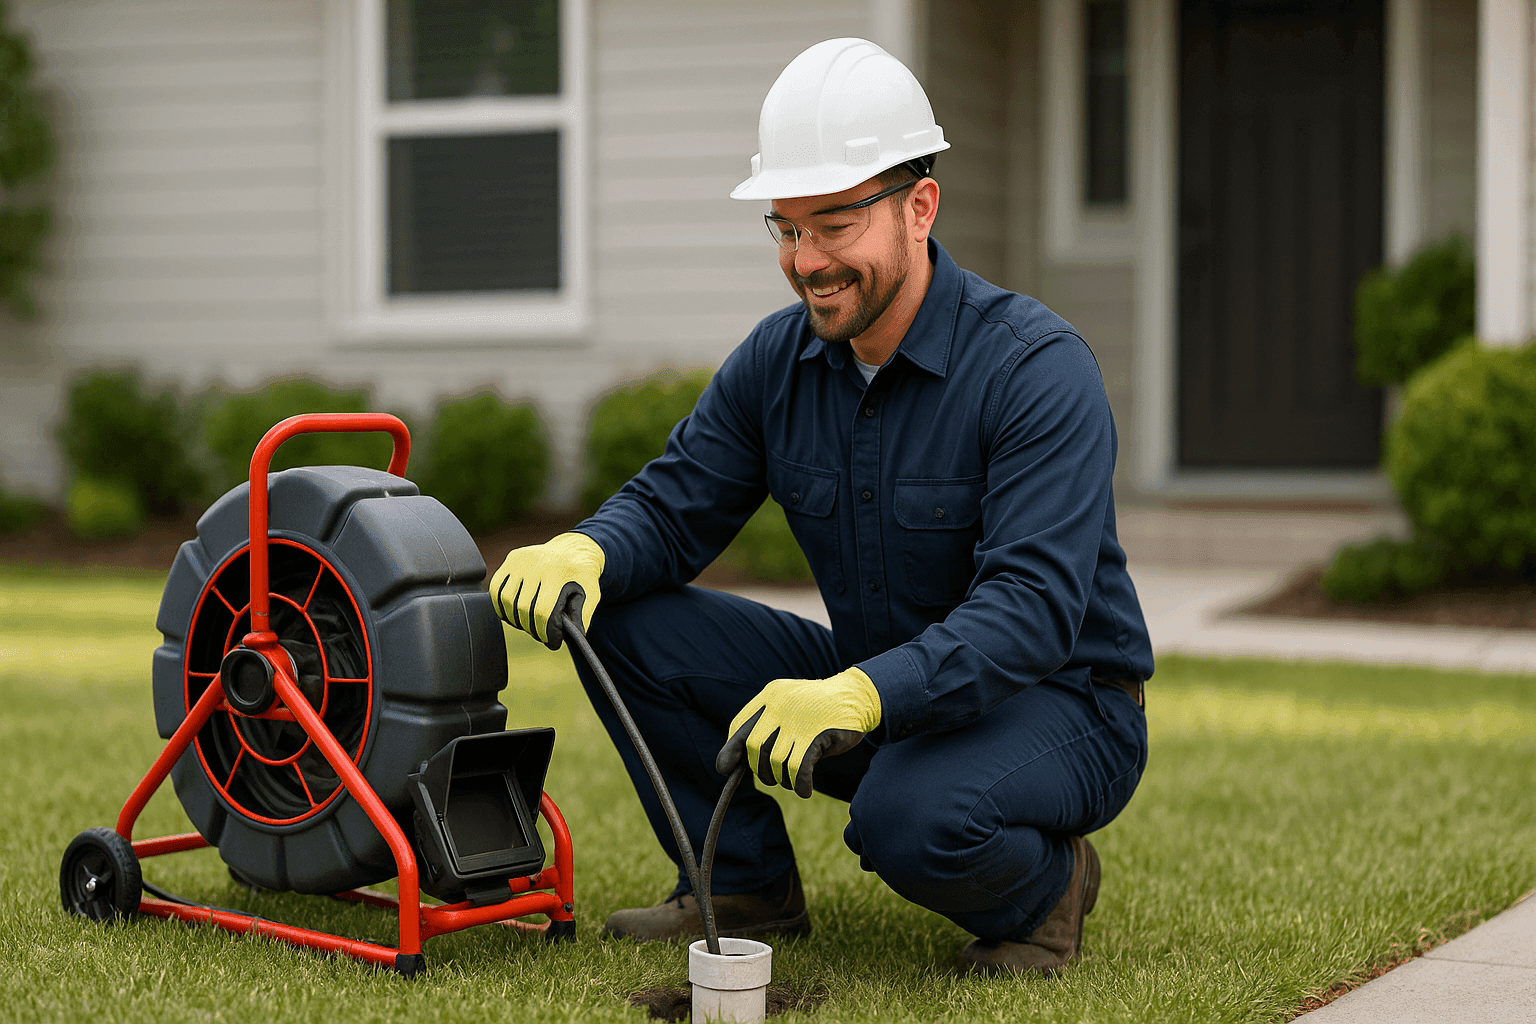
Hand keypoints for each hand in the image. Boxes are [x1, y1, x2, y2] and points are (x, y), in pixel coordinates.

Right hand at [489, 532, 604, 649]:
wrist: (574, 549)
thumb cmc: (582, 576)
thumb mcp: (592, 594)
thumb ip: (582, 617)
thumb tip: (571, 637)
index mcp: (559, 572)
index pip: (543, 611)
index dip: (545, 632)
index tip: (551, 641)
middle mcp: (538, 563)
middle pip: (523, 607)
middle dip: (531, 628)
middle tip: (541, 634)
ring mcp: (522, 559)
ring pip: (506, 600)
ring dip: (515, 619)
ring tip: (529, 625)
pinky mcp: (512, 559)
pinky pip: (497, 589)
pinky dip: (501, 606)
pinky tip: (514, 614)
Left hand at [715, 668, 881, 797]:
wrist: (858, 696)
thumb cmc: (820, 709)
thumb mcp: (790, 708)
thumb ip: (765, 727)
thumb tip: (731, 763)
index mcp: (771, 695)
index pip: (739, 727)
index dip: (731, 751)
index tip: (728, 768)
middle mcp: (780, 704)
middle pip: (754, 748)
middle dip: (759, 770)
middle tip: (772, 778)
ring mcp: (799, 719)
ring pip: (776, 761)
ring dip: (782, 780)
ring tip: (792, 782)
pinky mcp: (818, 734)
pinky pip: (798, 769)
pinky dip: (799, 785)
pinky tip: (804, 790)